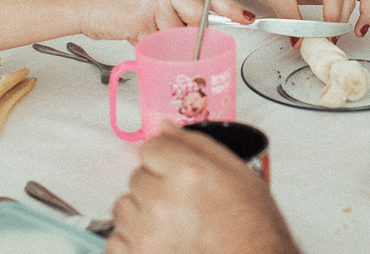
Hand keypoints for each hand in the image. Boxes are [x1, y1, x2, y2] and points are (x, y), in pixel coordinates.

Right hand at [78, 0, 249, 43]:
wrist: (82, 2)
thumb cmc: (114, 1)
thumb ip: (174, 6)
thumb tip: (195, 28)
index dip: (229, 7)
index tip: (246, 17)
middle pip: (198, 14)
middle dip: (194, 32)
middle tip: (187, 38)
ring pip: (176, 33)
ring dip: (161, 40)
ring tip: (142, 28)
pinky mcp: (142, 17)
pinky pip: (156, 42)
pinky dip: (146, 44)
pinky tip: (133, 32)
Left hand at [108, 123, 299, 253]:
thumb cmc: (253, 229)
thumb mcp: (239, 174)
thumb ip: (197, 145)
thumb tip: (165, 128)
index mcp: (188, 173)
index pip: (151, 147)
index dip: (166, 158)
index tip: (175, 169)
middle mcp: (162, 202)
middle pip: (137, 176)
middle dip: (156, 185)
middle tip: (183, 201)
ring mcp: (147, 234)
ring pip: (123, 206)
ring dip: (141, 212)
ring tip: (170, 223)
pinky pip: (115, 241)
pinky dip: (132, 241)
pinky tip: (158, 242)